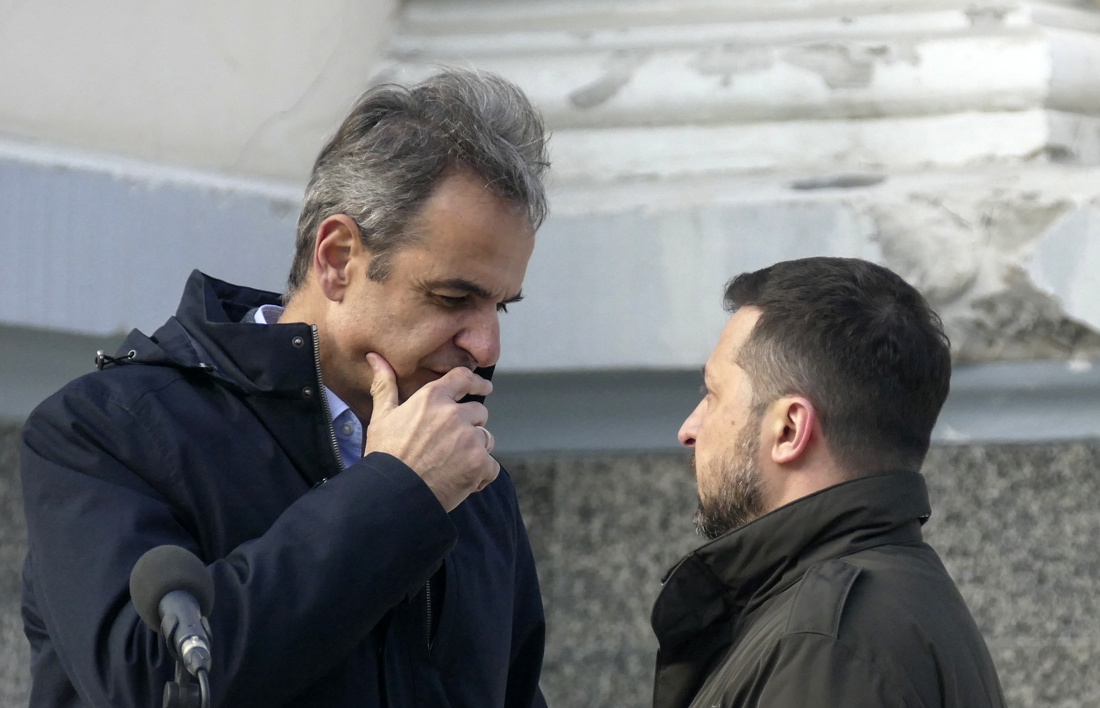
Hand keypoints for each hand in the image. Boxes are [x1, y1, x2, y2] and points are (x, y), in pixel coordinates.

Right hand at [363, 353, 499, 511]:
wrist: (393, 494)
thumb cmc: (385, 456)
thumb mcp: (381, 418)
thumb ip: (385, 386)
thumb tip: (376, 358)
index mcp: (432, 399)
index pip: (463, 378)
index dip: (477, 381)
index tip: (485, 385)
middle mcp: (454, 414)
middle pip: (479, 412)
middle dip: (471, 426)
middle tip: (452, 445)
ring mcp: (470, 439)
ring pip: (486, 439)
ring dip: (476, 450)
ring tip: (452, 465)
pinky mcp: (479, 464)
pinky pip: (491, 466)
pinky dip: (481, 475)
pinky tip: (463, 482)